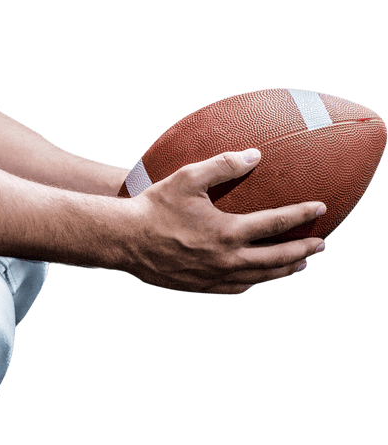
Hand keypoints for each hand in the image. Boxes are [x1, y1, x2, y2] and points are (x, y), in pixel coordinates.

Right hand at [123, 149, 325, 294]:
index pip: (277, 223)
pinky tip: (257, 278)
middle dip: (303, 249)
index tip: (321, 207)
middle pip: (277, 258)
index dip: (302, 214)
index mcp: (228, 231)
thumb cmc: (155, 205)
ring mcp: (214, 276)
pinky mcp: (200, 286)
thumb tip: (255, 156)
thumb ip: (224, 165)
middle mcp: (227, 258)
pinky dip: (253, 282)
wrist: (124, 240)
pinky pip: (235, 288)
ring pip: (260, 276)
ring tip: (300, 264)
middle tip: (321, 244)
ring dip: (284, 270)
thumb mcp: (188, 177)